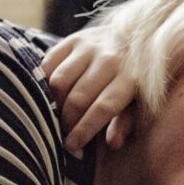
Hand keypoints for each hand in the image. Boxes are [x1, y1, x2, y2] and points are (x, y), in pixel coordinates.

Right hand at [43, 28, 137, 151]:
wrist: (135, 37)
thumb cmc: (135, 78)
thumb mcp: (138, 101)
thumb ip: (125, 122)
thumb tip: (113, 144)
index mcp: (131, 77)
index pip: (103, 107)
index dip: (84, 130)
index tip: (73, 147)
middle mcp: (111, 59)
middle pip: (78, 98)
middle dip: (67, 123)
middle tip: (63, 136)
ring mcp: (91, 46)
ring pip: (59, 82)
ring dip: (53, 104)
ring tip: (56, 115)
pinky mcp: (74, 39)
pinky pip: (48, 64)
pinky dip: (45, 82)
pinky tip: (51, 93)